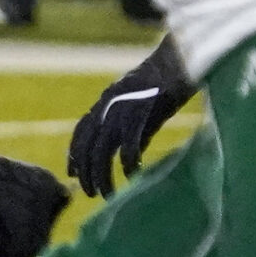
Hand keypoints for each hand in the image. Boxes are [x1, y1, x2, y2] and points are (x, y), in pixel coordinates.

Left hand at [66, 41, 196, 198]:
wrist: (182, 62)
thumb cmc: (167, 86)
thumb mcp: (143, 109)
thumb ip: (133, 131)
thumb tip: (130, 158)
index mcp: (106, 102)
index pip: (81, 131)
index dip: (74, 153)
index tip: (73, 173)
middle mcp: (108, 106)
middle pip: (88, 146)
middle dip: (86, 172)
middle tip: (90, 193)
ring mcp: (122, 109)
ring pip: (103, 150)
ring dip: (102, 175)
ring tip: (107, 194)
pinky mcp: (140, 113)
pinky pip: (129, 146)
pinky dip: (128, 164)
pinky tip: (132, 176)